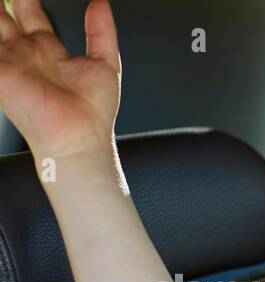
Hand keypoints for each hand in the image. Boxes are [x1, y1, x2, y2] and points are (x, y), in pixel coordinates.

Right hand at [0, 0, 120, 161]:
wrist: (79, 136)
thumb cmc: (93, 112)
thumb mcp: (105, 63)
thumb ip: (101, 32)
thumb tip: (101, 3)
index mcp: (49, 50)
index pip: (31, 14)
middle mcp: (27, 53)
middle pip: (7, 15)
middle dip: (6, 0)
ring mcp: (10, 60)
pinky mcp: (0, 70)